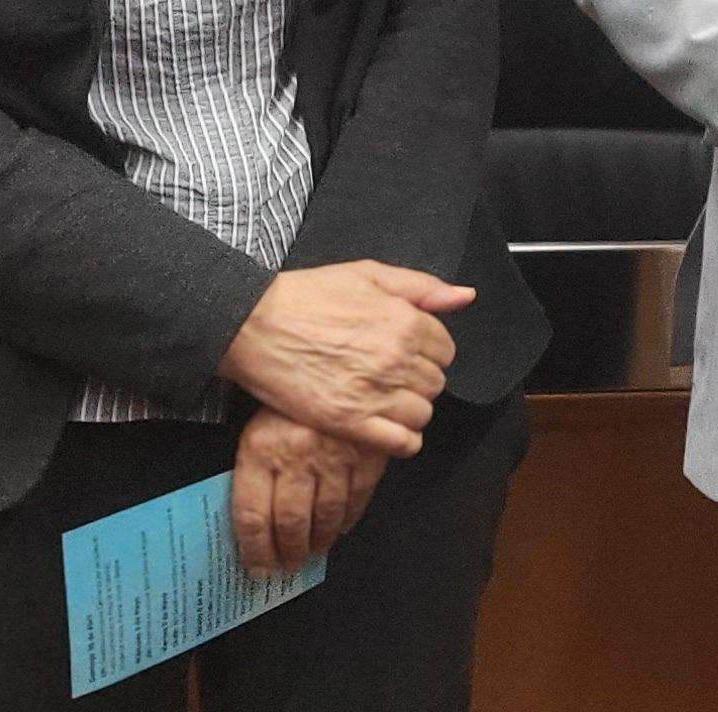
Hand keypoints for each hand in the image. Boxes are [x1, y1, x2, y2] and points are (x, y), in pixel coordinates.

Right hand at [217, 262, 471, 456]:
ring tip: (383, 399)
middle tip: (389, 375)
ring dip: (409, 409)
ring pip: (422, 414)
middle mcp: (397, 360)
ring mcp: (375, 394)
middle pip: (435, 383)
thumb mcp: (368, 274)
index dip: (427, 351)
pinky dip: (402, 439)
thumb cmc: (307, 296)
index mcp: (406, 322)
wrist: (252, 325)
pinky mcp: (350, 422)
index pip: (446, 350)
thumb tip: (464, 297)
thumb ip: (422, 287)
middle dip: (417, 379)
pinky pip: (403, 443)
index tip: (406, 352)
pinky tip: (386, 428)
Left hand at [230, 406, 388, 572]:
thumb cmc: (289, 398)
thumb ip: (255, 469)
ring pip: (326, 515)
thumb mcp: (258, 426)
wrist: (330, 358)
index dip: (255, 550)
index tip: (258, 567)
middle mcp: (295, 456)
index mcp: (260, 449)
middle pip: (290, 521)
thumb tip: (255, 522)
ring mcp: (334, 455)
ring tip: (312, 550)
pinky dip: (349, 519)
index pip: (252, 516)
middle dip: (288, 551)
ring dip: (319, 540)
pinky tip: (340, 527)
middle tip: (287, 565)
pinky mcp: (367, 453)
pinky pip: (358, 497)